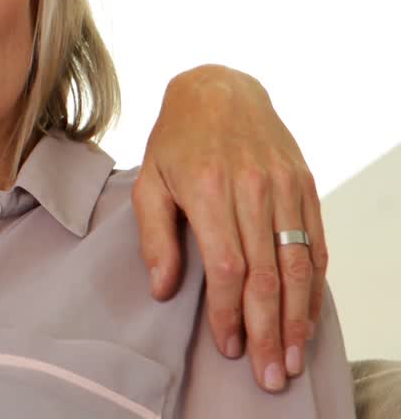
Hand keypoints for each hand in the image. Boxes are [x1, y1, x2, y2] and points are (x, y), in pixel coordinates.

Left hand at [132, 65, 325, 392]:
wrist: (219, 88)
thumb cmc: (177, 138)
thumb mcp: (149, 181)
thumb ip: (155, 236)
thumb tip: (163, 288)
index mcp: (208, 190)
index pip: (227, 267)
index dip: (229, 312)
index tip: (229, 347)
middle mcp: (251, 189)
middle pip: (267, 275)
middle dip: (268, 331)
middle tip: (271, 374)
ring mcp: (283, 186)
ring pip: (298, 264)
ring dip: (297, 317)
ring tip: (293, 357)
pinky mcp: (303, 184)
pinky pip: (315, 241)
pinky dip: (314, 283)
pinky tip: (307, 314)